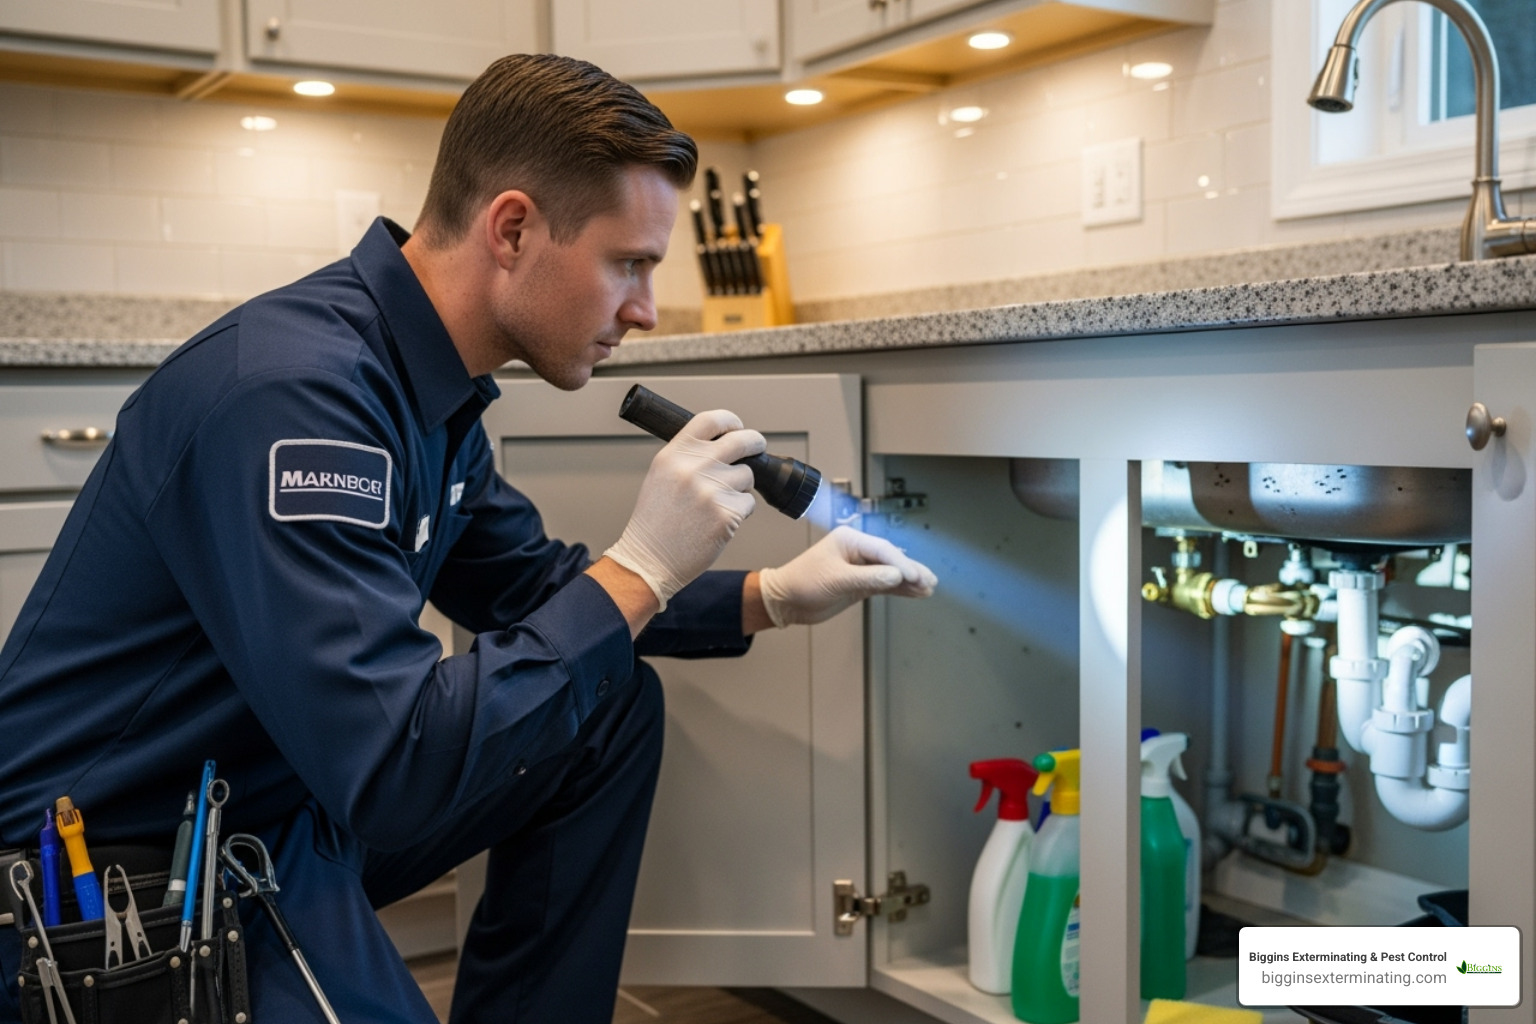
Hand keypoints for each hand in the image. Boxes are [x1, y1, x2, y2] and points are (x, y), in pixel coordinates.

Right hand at [604, 409, 763, 610]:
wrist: (650, 558)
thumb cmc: (655, 521)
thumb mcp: (662, 475)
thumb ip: (688, 456)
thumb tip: (723, 445)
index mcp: (675, 454)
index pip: (712, 421)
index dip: (730, 421)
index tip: (737, 427)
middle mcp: (695, 467)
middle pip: (742, 441)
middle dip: (756, 443)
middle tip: (757, 447)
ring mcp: (713, 490)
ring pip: (747, 476)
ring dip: (740, 488)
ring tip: (716, 504)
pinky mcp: (727, 513)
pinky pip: (748, 503)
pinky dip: (739, 512)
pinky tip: (717, 521)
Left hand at [758, 525, 937, 627]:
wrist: (785, 601)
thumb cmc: (802, 583)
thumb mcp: (836, 580)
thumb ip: (868, 578)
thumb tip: (896, 575)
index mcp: (850, 540)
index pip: (883, 550)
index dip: (901, 563)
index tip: (914, 576)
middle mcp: (858, 551)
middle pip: (892, 559)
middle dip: (911, 571)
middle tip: (928, 581)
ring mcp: (860, 567)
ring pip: (891, 572)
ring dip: (910, 580)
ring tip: (929, 588)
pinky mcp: (860, 583)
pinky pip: (885, 583)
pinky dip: (900, 589)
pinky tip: (916, 593)